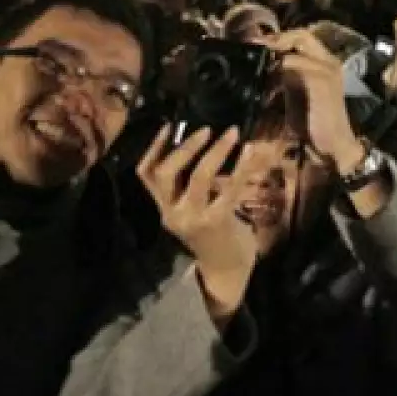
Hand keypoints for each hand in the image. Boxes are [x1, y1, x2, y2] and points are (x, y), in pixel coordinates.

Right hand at [137, 126, 259, 329]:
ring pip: (199, 178)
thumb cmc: (213, 235)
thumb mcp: (193, 210)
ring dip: (216, 152)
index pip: (146, 174)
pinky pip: (229, 188)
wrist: (226, 271)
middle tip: (206, 128)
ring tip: (232, 133)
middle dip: (185, 147)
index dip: (154, 147)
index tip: (169, 124)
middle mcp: (173, 213)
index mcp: (164, 208)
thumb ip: (191, 186)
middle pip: (166, 173)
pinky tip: (250, 152)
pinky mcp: (217, 221)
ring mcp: (194, 218)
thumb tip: (205, 146)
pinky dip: (241, 167)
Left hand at [264, 29, 358, 170]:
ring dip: (275, 61)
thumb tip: (265, 63)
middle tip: (258, 48)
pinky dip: (278, 73)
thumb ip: (286, 75)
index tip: (259, 43)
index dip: (281, 37)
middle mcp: (329, 61)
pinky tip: (271, 87)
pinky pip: (294, 65)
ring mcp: (327, 69)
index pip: (303, 36)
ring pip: (294, 50)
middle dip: (277, 40)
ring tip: (264, 76)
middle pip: (302, 35)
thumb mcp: (297, 92)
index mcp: (325, 62)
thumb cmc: (314, 122)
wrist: (333, 143)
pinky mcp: (321, 80)